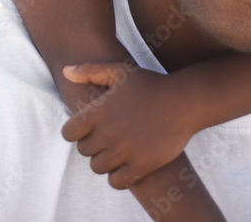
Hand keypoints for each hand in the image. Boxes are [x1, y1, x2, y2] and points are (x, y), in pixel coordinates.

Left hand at [60, 62, 195, 189]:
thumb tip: (66, 71)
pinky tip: (126, 167)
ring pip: (98, 167)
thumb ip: (91, 69)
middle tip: (106, 140)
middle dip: (92, 146)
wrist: (184, 102)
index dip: (75, 132)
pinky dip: (119, 177)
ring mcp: (125, 150)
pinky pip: (117, 182)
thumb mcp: (120, 70)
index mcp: (99, 111)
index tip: (87, 130)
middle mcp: (109, 132)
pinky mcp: (142, 165)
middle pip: (84, 151)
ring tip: (116, 152)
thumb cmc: (151, 84)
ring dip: (104, 162)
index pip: (68, 133)